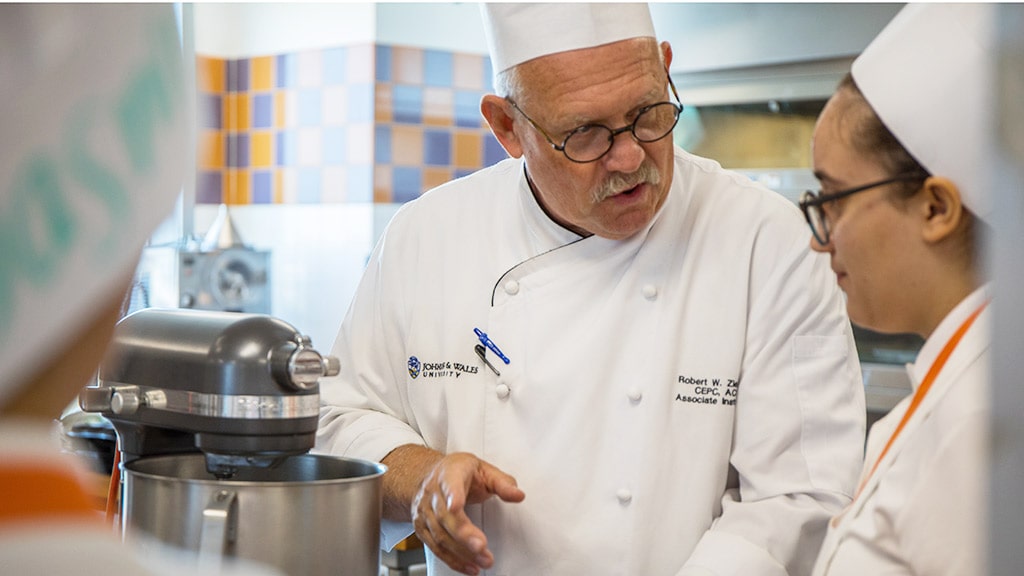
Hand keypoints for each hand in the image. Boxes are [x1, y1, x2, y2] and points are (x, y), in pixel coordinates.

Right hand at [411, 452, 525, 574]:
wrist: (429, 476)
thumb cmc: (458, 472)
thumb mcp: (484, 470)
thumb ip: (502, 483)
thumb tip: (518, 495)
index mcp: (450, 474)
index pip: (449, 485)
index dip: (452, 497)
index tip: (456, 506)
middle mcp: (433, 493)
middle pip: (445, 516)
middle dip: (463, 534)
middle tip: (482, 547)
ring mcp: (424, 511)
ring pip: (440, 535)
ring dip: (461, 552)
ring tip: (483, 560)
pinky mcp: (422, 528)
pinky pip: (436, 548)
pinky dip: (453, 560)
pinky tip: (469, 567)